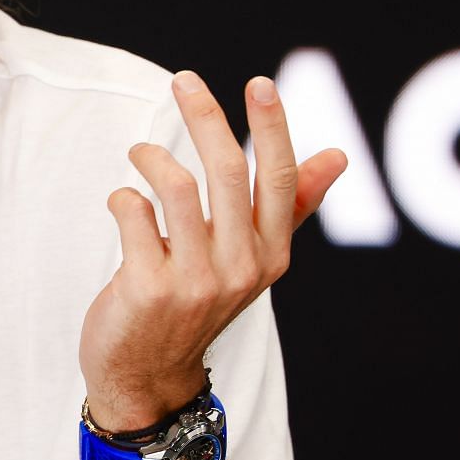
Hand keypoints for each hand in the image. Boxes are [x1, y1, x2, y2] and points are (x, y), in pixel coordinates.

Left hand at [78, 71, 346, 430]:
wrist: (147, 377)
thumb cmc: (195, 305)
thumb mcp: (250, 262)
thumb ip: (287, 208)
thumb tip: (337, 156)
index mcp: (270, 255)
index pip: (278, 180)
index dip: (271, 128)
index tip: (259, 83)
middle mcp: (240, 268)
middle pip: (225, 170)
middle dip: (207, 116)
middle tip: (184, 81)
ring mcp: (194, 280)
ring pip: (176, 185)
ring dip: (151, 156)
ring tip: (139, 153)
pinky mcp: (148, 288)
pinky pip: (133, 212)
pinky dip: (122, 197)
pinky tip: (122, 203)